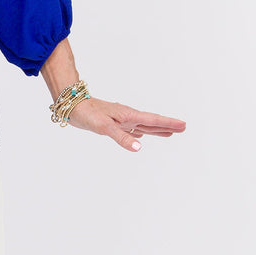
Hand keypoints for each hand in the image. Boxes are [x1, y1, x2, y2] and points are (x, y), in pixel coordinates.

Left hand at [64, 96, 184, 152]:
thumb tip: (139, 148)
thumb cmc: (88, 114)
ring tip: (169, 133)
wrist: (72, 106)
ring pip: (144, 126)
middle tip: (183, 128)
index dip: (168, 124)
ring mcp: (121, 120)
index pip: (153, 121)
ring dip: (157, 129)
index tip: (183, 125)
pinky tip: (142, 135)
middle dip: (167, 126)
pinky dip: (141, 132)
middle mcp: (127, 117)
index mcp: (128, 116)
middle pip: (152, 123)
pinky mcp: (113, 124)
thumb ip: (122, 138)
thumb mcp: (104, 127)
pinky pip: (133, 129)